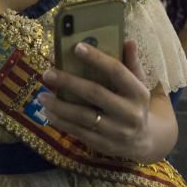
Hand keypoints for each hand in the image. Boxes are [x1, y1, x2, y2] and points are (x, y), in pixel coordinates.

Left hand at [38, 40, 154, 161]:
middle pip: (95, 93)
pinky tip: (48, 112)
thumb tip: (128, 41)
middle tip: (48, 73)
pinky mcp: (104, 145)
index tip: (76, 47)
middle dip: (69, 82)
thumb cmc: (135, 104)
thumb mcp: (139, 84)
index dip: (97, 58)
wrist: (144, 141)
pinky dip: (61, 122)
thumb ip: (131, 63)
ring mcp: (116, 131)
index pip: (117, 71)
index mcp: (138, 92)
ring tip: (42, 95)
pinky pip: (78, 132)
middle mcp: (129, 112)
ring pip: (83, 116)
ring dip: (59, 105)